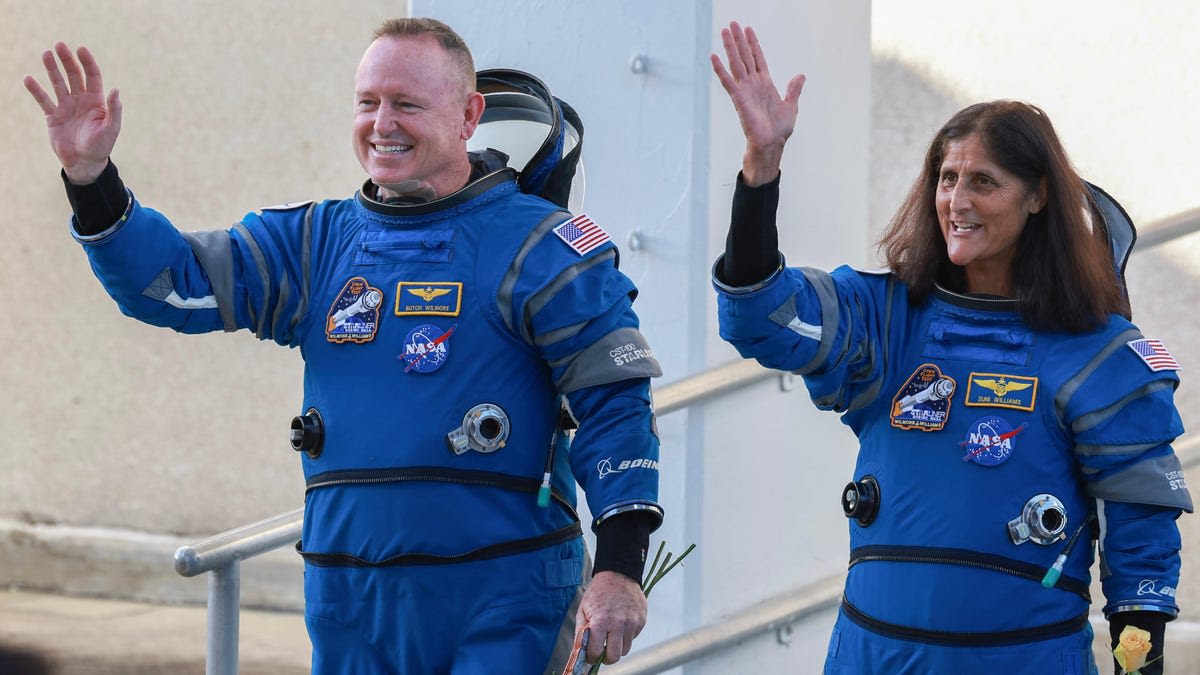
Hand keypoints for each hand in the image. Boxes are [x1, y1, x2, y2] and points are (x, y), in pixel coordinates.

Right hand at [24, 42, 121, 183]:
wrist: (84, 163)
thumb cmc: (101, 147)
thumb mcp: (111, 129)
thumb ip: (115, 110)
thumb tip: (116, 89)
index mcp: (96, 101)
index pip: (92, 76)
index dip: (87, 62)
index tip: (81, 49)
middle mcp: (81, 100)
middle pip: (73, 75)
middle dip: (67, 60)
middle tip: (59, 45)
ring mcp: (66, 106)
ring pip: (58, 83)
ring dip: (51, 68)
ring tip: (46, 54)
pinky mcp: (53, 116)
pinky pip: (43, 100)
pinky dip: (36, 90)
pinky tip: (28, 78)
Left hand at [573, 570, 646, 665]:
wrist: (618, 574)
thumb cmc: (598, 593)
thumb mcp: (583, 610)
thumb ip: (581, 633)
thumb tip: (581, 653)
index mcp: (601, 621)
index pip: (596, 652)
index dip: (592, 657)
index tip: (591, 656)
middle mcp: (618, 624)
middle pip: (615, 656)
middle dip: (607, 659)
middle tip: (603, 653)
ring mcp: (632, 622)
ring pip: (626, 649)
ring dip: (618, 646)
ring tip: (611, 635)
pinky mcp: (641, 620)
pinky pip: (633, 637)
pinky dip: (626, 635)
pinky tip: (621, 623)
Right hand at [710, 21, 805, 185]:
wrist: (772, 144)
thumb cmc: (779, 130)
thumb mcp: (791, 106)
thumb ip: (793, 90)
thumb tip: (800, 76)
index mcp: (765, 84)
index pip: (757, 59)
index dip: (753, 44)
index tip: (748, 30)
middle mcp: (753, 84)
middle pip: (744, 56)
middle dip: (739, 40)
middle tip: (732, 24)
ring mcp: (745, 90)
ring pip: (736, 64)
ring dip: (730, 47)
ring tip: (724, 31)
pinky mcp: (739, 99)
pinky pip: (728, 81)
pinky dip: (720, 69)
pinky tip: (714, 56)